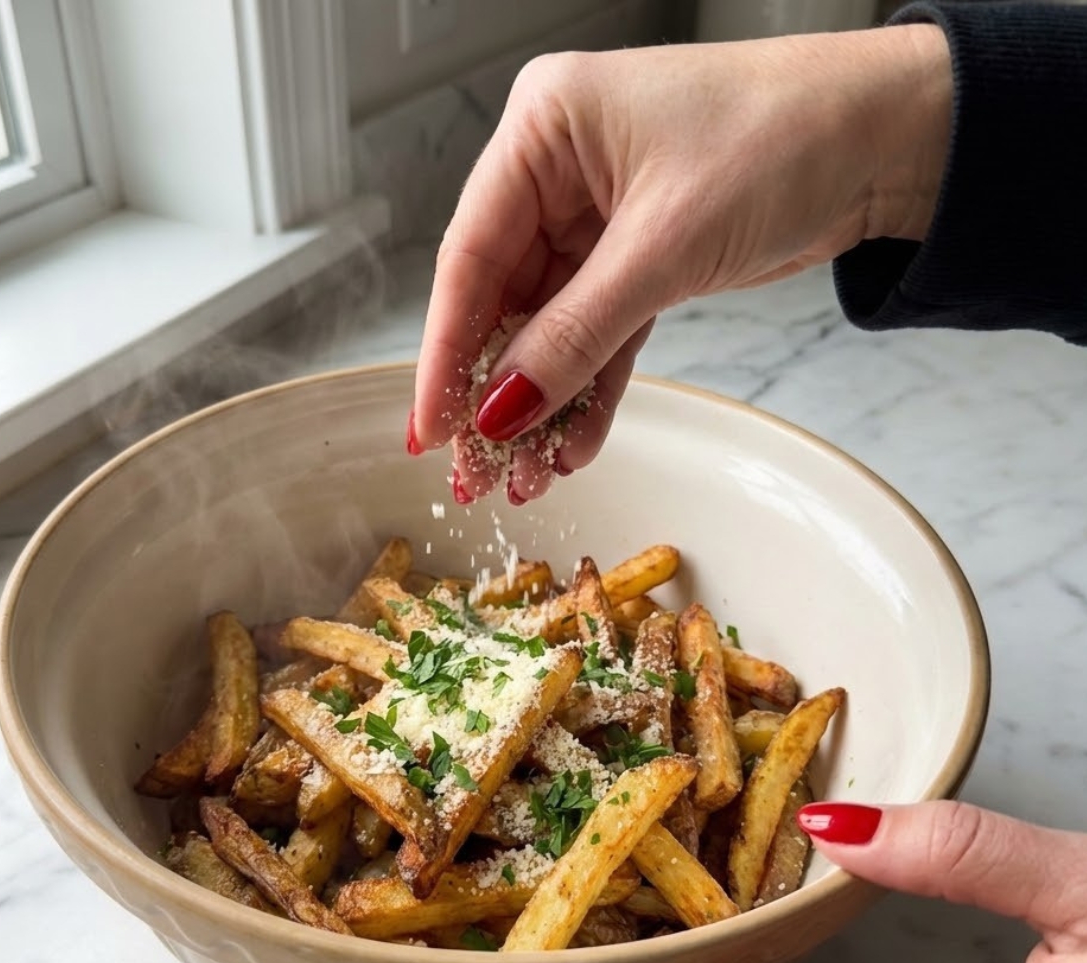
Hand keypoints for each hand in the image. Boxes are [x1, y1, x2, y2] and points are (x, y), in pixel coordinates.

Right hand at [410, 26, 951, 502]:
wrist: (888, 136)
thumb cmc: (782, 138)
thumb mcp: (663, 246)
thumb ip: (575, 335)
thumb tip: (502, 410)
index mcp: (544, 129)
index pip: (470, 256)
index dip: (446, 351)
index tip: (430, 426)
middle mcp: (559, 172)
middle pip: (502, 301)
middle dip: (493, 392)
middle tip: (473, 471)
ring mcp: (598, 219)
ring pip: (550, 329)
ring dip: (542, 404)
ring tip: (526, 477)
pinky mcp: (639, 259)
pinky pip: (600, 337)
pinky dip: (590, 390)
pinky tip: (573, 445)